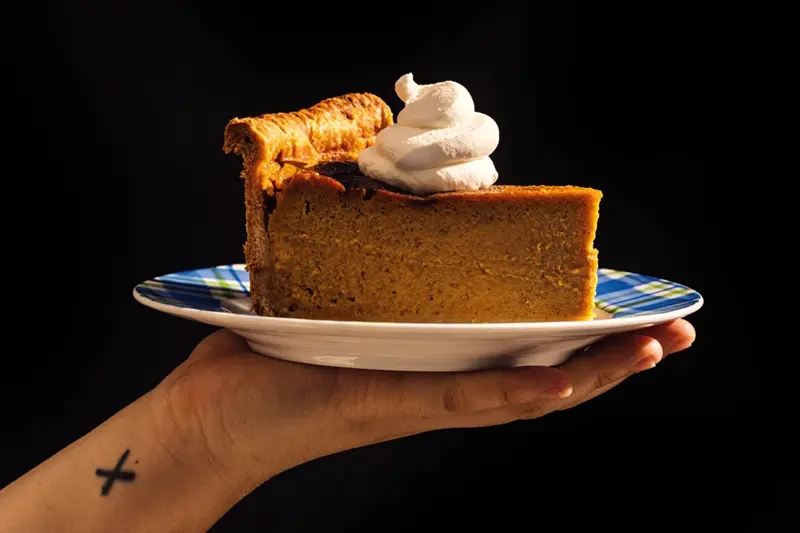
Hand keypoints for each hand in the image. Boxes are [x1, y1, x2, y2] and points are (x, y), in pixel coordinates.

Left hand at [149, 319, 694, 489]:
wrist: (202, 422)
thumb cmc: (259, 367)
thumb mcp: (324, 310)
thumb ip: (359, 280)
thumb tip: (373, 226)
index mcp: (424, 364)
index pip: (514, 351)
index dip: (575, 337)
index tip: (624, 312)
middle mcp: (431, 389)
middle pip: (536, 372)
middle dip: (607, 356)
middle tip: (671, 332)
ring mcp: (414, 401)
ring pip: (519, 392)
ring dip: (587, 374)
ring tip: (650, 350)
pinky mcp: (385, 404)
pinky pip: (464, 401)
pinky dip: (520, 395)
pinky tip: (566, 385)